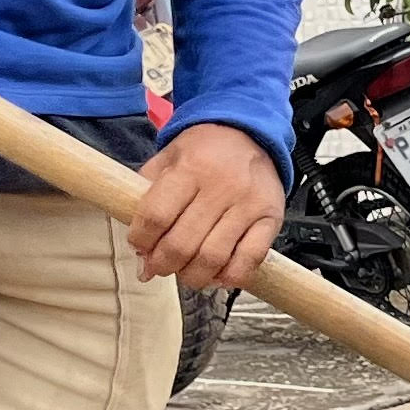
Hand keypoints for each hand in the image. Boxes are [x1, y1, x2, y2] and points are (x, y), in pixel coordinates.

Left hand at [127, 123, 281, 287]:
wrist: (250, 133)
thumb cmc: (203, 151)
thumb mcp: (168, 159)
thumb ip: (147, 197)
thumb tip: (140, 251)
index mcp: (190, 167)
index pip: (156, 216)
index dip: (141, 240)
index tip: (138, 246)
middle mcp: (221, 186)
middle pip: (182, 244)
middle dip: (162, 264)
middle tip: (157, 266)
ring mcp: (248, 205)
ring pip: (213, 258)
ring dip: (192, 276)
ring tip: (184, 273)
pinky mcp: (270, 219)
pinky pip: (249, 260)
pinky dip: (229, 277)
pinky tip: (216, 275)